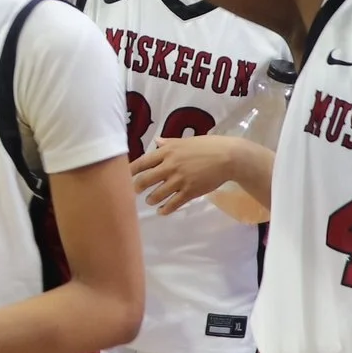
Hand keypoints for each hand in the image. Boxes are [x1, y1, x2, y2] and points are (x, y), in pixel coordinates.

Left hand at [131, 134, 258, 214]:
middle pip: (145, 180)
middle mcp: (170, 166)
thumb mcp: (186, 141)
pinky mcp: (189, 192)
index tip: (123, 176)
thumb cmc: (207, 146)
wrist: (228, 157)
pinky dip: (164, 209)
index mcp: (167, 152)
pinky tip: (162, 211)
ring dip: (150, 199)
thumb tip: (156, 141)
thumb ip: (169, 143)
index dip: (130, 171)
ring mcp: (179, 180)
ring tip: (150, 201)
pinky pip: (172, 204)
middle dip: (137, 188)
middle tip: (135, 191)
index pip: (141, 162)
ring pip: (157, 194)